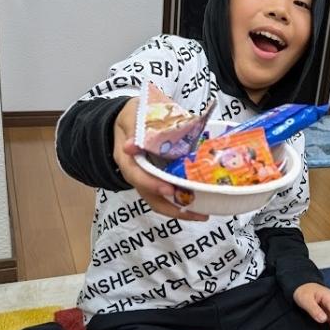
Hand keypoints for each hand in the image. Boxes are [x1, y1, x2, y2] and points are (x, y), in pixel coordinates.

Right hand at [113, 98, 207, 220]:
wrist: (130, 119)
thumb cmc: (133, 116)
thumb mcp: (132, 114)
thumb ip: (134, 127)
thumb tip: (130, 145)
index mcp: (127, 159)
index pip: (136, 176)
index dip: (152, 184)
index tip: (169, 189)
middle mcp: (137, 173)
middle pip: (151, 197)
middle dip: (173, 208)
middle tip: (197, 212)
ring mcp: (149, 178)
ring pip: (161, 200)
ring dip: (181, 209)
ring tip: (203, 214)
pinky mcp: (160, 177)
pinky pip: (170, 193)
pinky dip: (184, 199)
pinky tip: (202, 202)